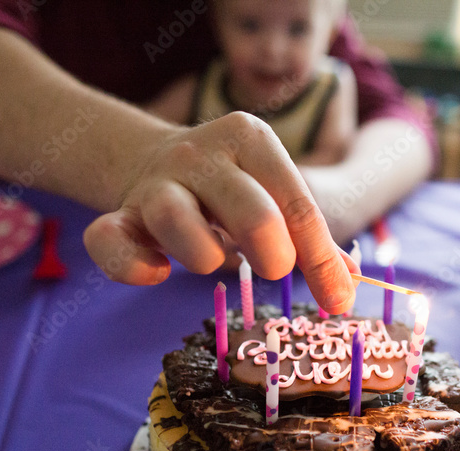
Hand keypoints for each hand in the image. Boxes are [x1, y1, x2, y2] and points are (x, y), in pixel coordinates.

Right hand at [83, 112, 355, 313]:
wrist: (153, 159)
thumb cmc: (232, 187)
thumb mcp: (273, 194)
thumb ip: (309, 237)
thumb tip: (349, 286)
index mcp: (250, 139)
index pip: (297, 204)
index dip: (321, 260)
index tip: (339, 302)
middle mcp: (200, 153)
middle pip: (250, 210)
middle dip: (273, 253)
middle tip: (274, 269)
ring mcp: (155, 182)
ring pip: (175, 217)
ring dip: (203, 256)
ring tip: (213, 260)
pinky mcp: (118, 213)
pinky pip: (110, 240)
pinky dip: (132, 266)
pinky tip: (156, 273)